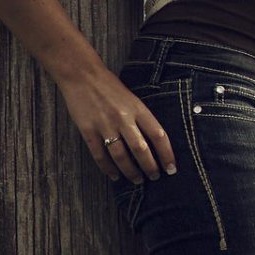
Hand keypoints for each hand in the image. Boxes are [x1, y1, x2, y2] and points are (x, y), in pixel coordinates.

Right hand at [57, 66, 178, 183]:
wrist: (82, 75)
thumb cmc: (109, 86)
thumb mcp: (132, 98)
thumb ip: (141, 118)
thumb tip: (154, 141)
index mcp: (138, 109)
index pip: (158, 135)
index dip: (167, 154)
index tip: (171, 168)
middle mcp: (123, 118)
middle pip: (141, 149)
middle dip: (150, 167)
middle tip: (154, 177)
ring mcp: (105, 125)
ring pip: (121, 156)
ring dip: (130, 171)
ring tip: (137, 180)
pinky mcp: (88, 130)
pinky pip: (99, 155)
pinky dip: (108, 168)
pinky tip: (114, 176)